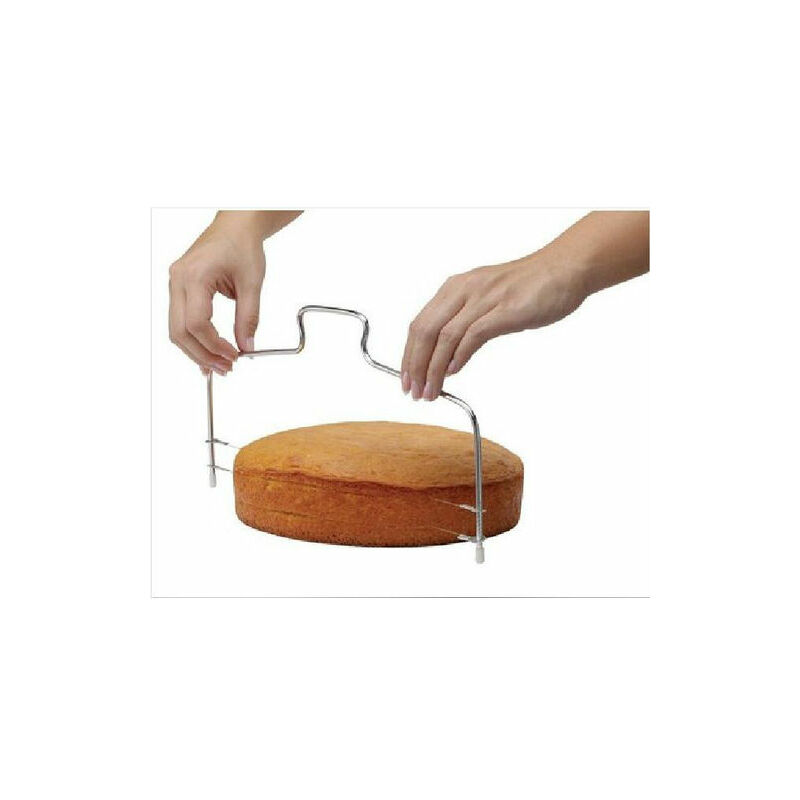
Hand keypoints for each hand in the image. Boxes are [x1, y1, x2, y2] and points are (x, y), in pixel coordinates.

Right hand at [168, 213, 266, 374]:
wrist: (236, 226)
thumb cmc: (242, 245)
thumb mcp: (252, 283)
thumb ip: (249, 318)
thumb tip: (246, 347)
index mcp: (194, 276)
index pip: (197, 323)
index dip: (214, 346)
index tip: (234, 356)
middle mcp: (178, 280)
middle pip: (180, 332)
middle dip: (202, 355)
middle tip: (225, 368)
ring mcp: (175, 284)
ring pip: (176, 329)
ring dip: (196, 351)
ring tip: (218, 365)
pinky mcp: (180, 288)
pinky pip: (180, 320)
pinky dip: (193, 339)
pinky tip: (207, 353)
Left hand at [400, 255, 586, 399]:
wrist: (567, 267)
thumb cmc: (531, 286)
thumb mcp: (487, 299)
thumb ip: (466, 321)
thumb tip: (449, 357)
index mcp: (456, 287)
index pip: (420, 324)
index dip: (409, 354)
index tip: (406, 378)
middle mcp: (464, 289)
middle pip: (425, 331)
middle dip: (414, 365)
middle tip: (413, 391)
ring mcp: (484, 299)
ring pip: (445, 337)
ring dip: (433, 369)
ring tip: (431, 391)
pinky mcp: (505, 310)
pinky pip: (472, 335)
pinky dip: (458, 357)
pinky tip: (454, 372)